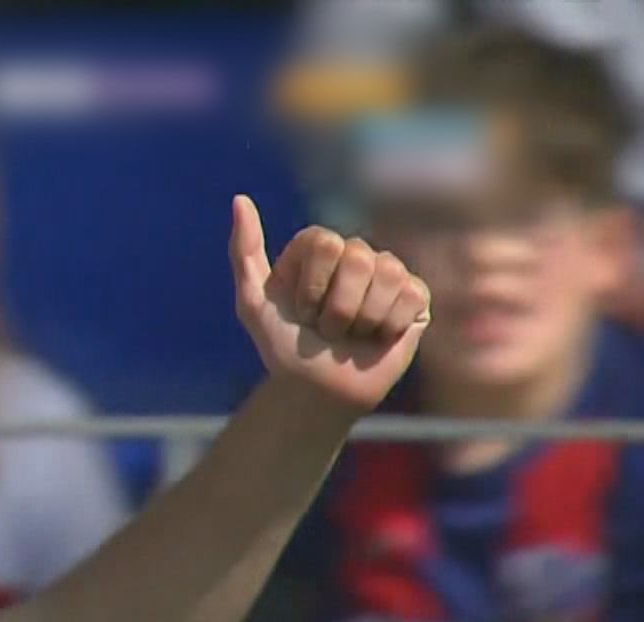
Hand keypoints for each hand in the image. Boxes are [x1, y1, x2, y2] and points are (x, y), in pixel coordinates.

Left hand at [230, 195, 431, 414]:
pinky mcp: (415, 298)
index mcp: (317, 249)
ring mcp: (387, 274)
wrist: (317, 389)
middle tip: (327, 329)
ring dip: (362, 318)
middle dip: (336, 306)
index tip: (300, 312)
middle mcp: (353, 254)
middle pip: (357, 256)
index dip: (311, 286)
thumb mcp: (252, 302)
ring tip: (350, 335)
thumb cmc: (283, 348)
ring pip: (388, 274)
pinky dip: (389, 324)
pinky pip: (412, 294)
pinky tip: (378, 337)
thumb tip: (239, 199)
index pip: (324, 242)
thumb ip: (244, 250)